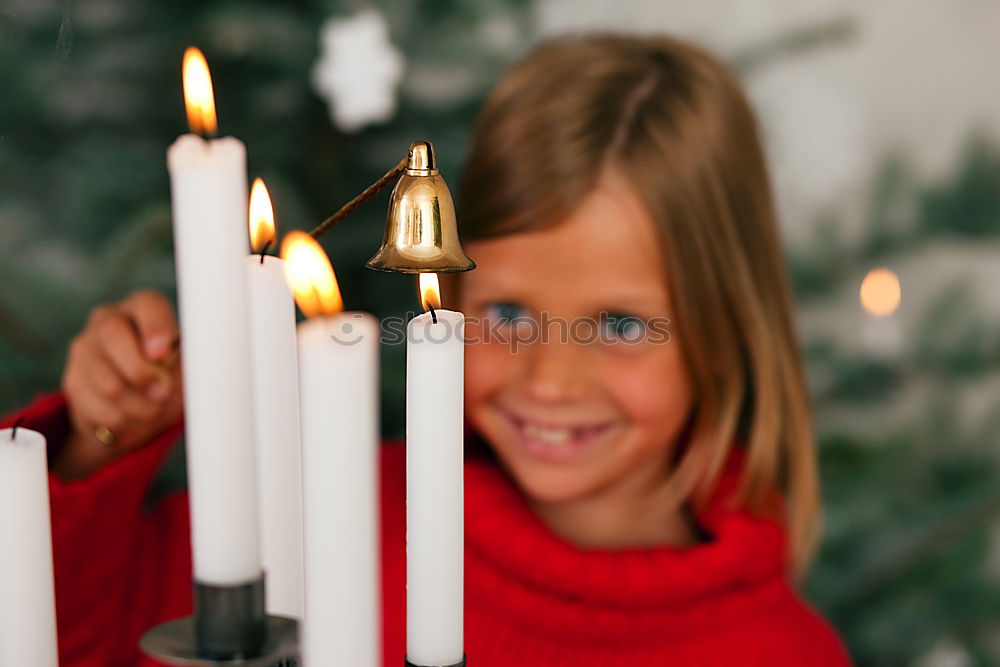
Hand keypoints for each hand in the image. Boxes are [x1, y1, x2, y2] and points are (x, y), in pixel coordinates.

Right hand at [56, 290, 182, 479]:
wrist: (137, 410)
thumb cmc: (169, 377)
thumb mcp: (185, 365)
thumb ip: (184, 359)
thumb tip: (174, 362)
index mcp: (143, 309)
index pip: (147, 304)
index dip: (156, 327)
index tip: (163, 354)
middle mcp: (108, 320)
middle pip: (112, 335)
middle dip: (141, 372)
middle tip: (163, 392)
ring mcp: (85, 349)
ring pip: (105, 379)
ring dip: (137, 405)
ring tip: (153, 410)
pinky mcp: (72, 380)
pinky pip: (94, 405)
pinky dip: (120, 420)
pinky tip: (131, 417)